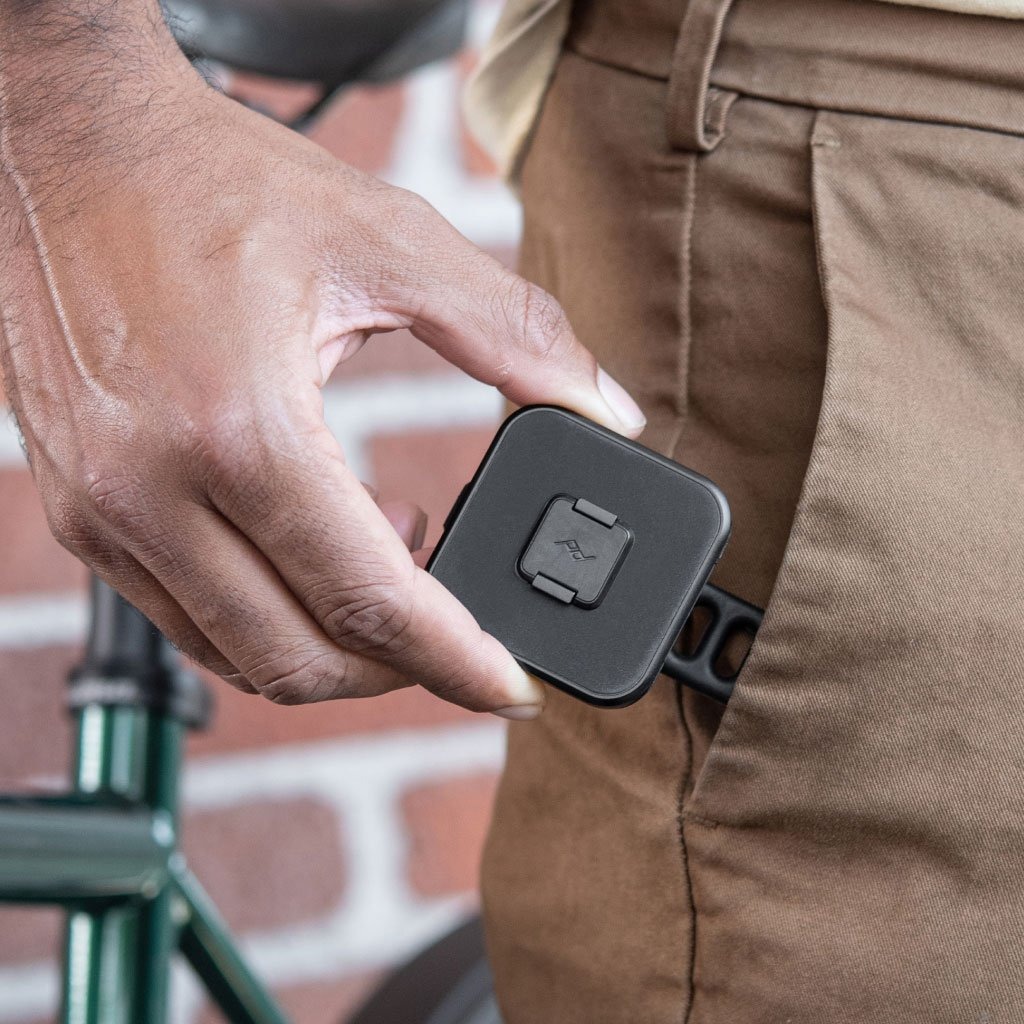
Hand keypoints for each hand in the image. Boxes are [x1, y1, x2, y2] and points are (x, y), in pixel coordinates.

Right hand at [0, 3, 645, 716]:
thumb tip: (606, 409)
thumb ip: (514, 333)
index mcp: (238, 430)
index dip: (457, 662)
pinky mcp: (83, 512)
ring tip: (395, 563)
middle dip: (400, 668)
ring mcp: (104, 512)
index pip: (370, 602)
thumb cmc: (218, 183)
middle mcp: (153, 492)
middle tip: (460, 626)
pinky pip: (185, 619)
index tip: (512, 685)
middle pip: (301, 658)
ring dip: (334, 644)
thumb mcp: (390, 243)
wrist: (72, 147)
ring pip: (240, 656)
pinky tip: (314, 545)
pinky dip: (267, 615)